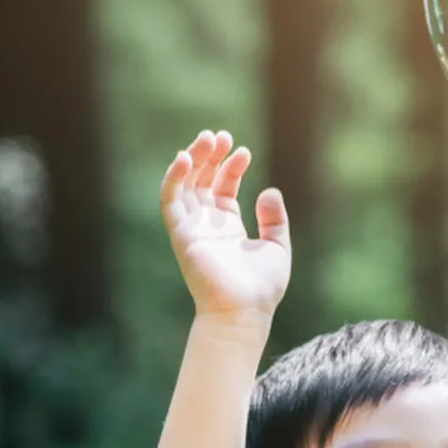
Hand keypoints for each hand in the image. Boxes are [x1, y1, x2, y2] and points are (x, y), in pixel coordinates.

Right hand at [160, 129, 290, 323]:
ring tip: (208, 138)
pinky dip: (173, 178)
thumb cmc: (262, 287)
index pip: (223, 186)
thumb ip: (275, 219)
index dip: (231, 166)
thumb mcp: (277, 247)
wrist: (245, 311)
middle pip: (201, 180)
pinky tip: (184, 158)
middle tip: (221, 136)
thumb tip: (269, 190)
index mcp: (228, 226)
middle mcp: (207, 224)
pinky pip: (170, 201)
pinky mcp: (181, 234)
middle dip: (210, 155)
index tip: (244, 151)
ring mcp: (192, 228)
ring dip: (192, 158)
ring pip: (185, 184)